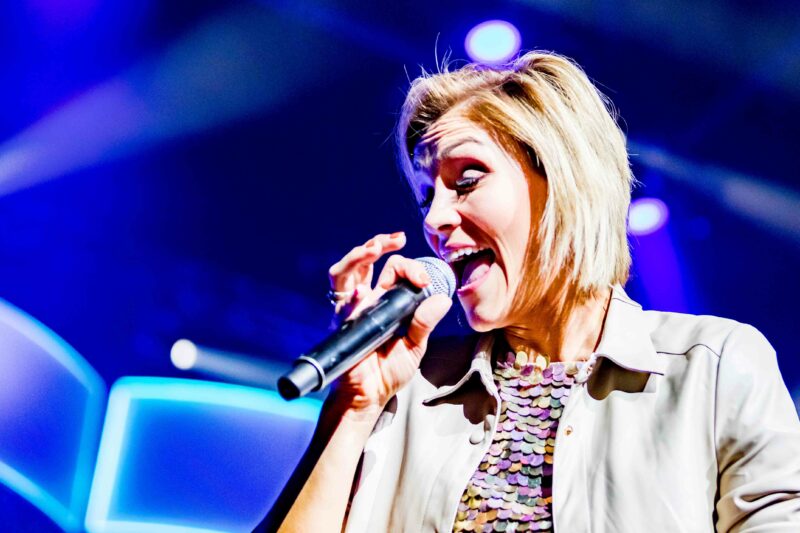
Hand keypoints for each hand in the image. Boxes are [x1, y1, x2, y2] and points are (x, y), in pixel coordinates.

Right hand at [326, 232, 451, 415]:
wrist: (370, 395)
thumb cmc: (391, 369)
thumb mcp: (416, 345)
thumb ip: (426, 322)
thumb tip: (443, 299)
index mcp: (388, 300)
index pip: (395, 269)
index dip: (411, 267)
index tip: (424, 280)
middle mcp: (368, 299)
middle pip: (367, 261)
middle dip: (378, 243)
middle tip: (394, 239)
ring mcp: (353, 310)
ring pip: (347, 271)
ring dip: (358, 255)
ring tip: (374, 246)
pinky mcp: (343, 325)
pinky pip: (341, 304)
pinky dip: (350, 295)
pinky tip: (360, 290)